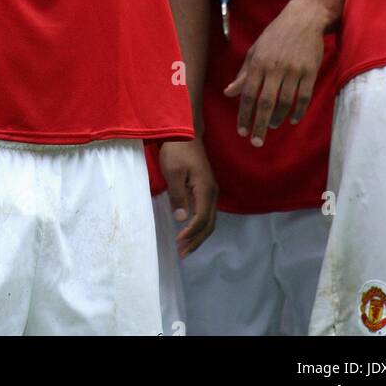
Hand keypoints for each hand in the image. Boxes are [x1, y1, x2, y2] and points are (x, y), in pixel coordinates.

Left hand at [158, 138, 217, 256]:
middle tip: (182, 253)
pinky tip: (189, 230)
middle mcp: (212, 193)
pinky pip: (205, 212)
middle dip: (196, 241)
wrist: (185, 132)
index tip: (177, 241)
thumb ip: (178, 196)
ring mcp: (210, 190)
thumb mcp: (173, 172)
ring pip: (209, 220)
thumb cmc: (177, 150)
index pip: (201, 220)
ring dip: (198, 235)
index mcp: (206, 190)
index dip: (190, 234)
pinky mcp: (205, 188)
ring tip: (184, 247)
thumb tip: (181, 220)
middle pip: (209, 224)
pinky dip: (198, 225)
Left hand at [224, 0, 327, 145]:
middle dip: (259, 125)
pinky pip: (304, 97)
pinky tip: (292, 119)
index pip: (248, 94)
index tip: (242, 131)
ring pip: (285, 102)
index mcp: (258, 62)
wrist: (304, 18)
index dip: (244, 115)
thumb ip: (243, 74)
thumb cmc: (275, 35)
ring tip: (272, 126)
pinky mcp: (310, 71)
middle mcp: (275, 68)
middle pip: (266, 103)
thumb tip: (228, 94)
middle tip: (256, 142)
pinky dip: (298, 111)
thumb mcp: (255, 50)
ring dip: (277, 118)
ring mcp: (294, 70)